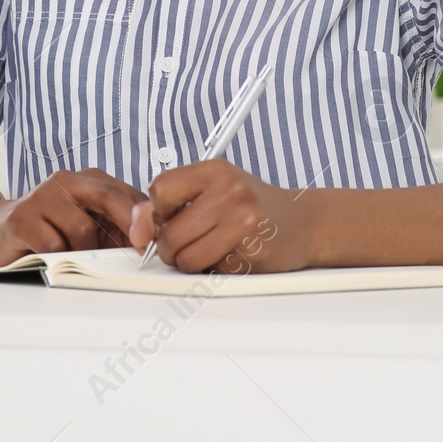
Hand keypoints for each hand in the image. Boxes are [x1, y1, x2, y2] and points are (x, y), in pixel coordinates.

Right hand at [0, 168, 148, 266]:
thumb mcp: (90, 224)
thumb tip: (154, 239)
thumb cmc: (52, 229)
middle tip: (140, 250)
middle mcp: (67, 181)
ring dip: (83, 249)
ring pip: (82, 228)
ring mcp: (42, 196)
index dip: (145, 218)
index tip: (155, 243)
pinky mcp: (22, 218)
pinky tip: (50, 254)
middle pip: (108, 196)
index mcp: (89, 180)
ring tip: (70, 252)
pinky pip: (53, 244)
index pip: (126, 193)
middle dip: (128, 224)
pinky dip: (58, 256)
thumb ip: (119, 226)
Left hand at [128, 159, 312, 273]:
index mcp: (215, 170)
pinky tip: (232, 255)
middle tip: (190, 242)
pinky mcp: (252, 252)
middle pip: (170, 233)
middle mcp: (230, 191)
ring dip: (191, 263)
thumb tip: (138, 229)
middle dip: (171, 247)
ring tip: (210, 250)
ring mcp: (243, 222)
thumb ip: (172, 203)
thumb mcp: (214, 189)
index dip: (160, 211)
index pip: (160, 190)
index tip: (174, 215)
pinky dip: (216, 270)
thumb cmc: (252, 206)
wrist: (304, 223)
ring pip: (186, 259)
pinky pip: (212, 271)